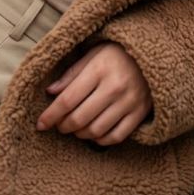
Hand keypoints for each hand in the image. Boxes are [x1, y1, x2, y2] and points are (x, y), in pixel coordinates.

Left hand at [36, 41, 152, 145]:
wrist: (153, 55)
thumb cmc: (117, 53)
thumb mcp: (93, 54)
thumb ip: (72, 73)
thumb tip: (50, 92)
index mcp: (99, 69)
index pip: (68, 99)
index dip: (51, 115)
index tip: (40, 124)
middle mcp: (114, 87)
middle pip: (80, 118)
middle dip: (63, 126)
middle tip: (59, 125)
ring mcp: (129, 102)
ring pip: (96, 130)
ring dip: (80, 134)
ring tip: (75, 128)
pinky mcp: (139, 113)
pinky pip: (116, 136)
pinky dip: (101, 140)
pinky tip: (94, 134)